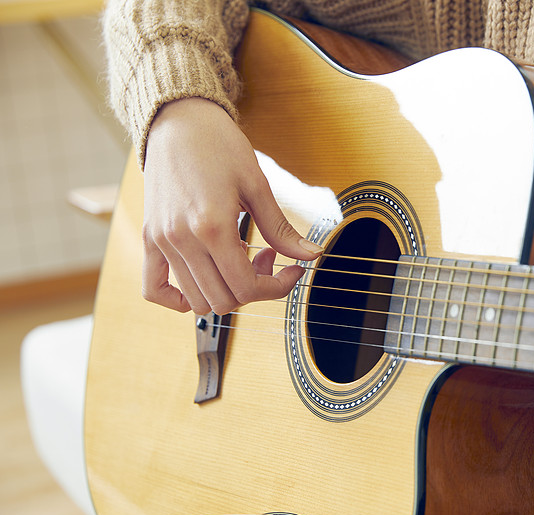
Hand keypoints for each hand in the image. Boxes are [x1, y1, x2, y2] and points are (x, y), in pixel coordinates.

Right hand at [142, 98, 322, 314]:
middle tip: (267, 259)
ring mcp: (162, 241)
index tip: (293, 271)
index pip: (246, 287)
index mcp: (212, 226)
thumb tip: (311, 255)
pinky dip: (179, 300)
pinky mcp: (149, 238)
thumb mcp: (258, 186)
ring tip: (240, 260)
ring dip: (226, 291)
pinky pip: (153, 290)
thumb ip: (281, 229)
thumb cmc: (219, 146)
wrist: (179, 121)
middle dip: (255, 289)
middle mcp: (182, 239)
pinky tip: (204, 283)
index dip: (277, 288)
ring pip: (196, 301)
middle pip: (223, 300)